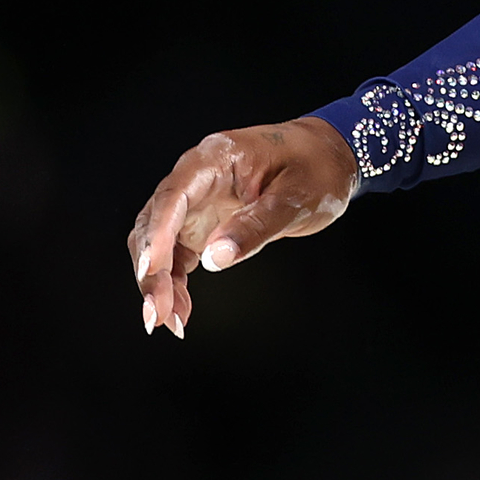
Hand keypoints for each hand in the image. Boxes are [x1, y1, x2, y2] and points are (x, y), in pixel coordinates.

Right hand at [125, 116, 354, 336]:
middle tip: (157, 312)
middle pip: (155, 223)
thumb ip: (256, 226)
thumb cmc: (315, 169)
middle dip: (152, 270)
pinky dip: (174, 282)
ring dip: (158, 282)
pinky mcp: (202, 224)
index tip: (150, 268)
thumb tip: (216, 258)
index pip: (174, 197)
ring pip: (159, 244)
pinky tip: (179, 310)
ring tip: (167, 321)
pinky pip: (177, 254)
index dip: (157, 234)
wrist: (329, 158)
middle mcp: (196, 179)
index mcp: (214, 159)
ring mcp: (196, 203)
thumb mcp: (296, 198)